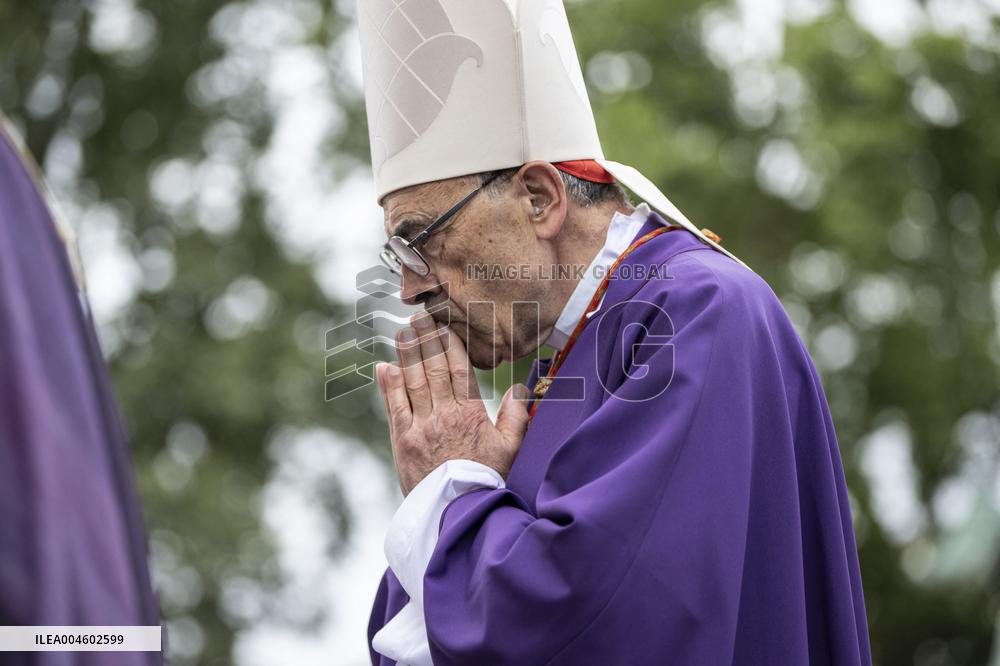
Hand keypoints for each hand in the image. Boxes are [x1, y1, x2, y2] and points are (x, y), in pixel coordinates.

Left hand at [375, 311, 530, 495]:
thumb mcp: (511, 448)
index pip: (459, 369)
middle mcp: (443, 415)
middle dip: (425, 340)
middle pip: (433, 369)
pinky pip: (394, 407)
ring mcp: (420, 428)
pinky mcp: (402, 442)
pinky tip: (385, 367)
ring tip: (402, 333)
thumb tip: (519, 388)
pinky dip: (388, 385)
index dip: (449, 343)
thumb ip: (517, 416)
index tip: (443, 325)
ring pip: (411, 382)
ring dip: (406, 355)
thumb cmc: (488, 480)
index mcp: (470, 413)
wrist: (458, 513)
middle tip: (419, 317)